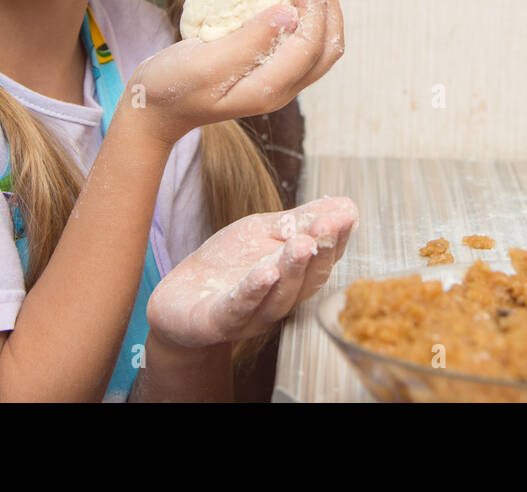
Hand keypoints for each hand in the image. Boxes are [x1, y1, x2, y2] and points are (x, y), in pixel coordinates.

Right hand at [127, 0, 343, 145]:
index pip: (310, 44)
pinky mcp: (267, 68)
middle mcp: (282, 88)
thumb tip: (290, 13)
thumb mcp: (204, 64)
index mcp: (268, 90)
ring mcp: (278, 80)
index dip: (313, 1)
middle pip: (327, 46)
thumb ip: (248, 42)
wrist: (156, 109)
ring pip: (318, 42)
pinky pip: (298, 38)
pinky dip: (302, 9)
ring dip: (317, 3)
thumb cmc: (172, 86)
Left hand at [145, 196, 358, 348]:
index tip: (347, 214)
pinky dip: (253, 291)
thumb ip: (300, 221)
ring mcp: (250, 315)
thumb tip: (346, 205)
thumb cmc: (227, 265)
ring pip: (278, 296)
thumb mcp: (263, 232)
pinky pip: (239, 309)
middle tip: (329, 225)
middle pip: (307, 280)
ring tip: (303, 244)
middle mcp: (278, 300)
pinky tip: (265, 273)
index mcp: (293, 278)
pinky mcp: (218, 321)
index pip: (323, 260)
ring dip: (292, 269)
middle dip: (320, 251)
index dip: (337, 239)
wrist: (178, 299)